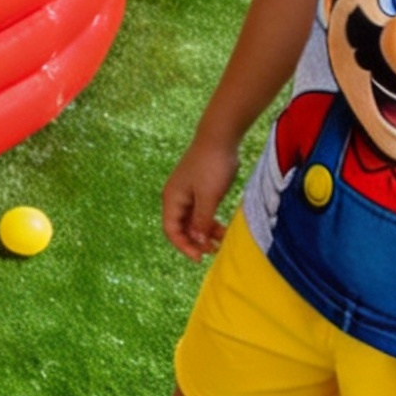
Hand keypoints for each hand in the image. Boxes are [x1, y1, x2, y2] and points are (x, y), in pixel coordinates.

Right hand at [160, 136, 240, 260]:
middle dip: (196, 241)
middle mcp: (176, 197)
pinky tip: (223, 228)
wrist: (220, 137)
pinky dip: (210, 222)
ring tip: (223, 240)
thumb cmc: (212, 165)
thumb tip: (199, 242)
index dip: (184, 246)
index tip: (200, 257)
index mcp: (172, 198)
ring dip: (205, 233)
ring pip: (193, 221)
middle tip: (214, 251)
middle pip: (181, 227)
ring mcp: (187, 193)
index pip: (171, 230)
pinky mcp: (199, 189)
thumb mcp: (209, 197)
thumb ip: (203, 221)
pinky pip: (201, 212)